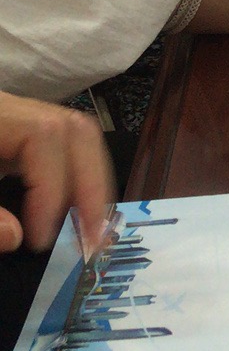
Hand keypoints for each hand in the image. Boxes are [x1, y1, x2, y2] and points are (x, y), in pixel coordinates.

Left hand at [0, 93, 111, 255]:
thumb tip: (16, 237)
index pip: (44, 135)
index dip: (52, 188)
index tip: (42, 240)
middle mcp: (13, 109)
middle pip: (75, 127)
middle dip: (93, 184)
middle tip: (94, 238)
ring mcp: (18, 117)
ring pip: (76, 133)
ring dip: (92, 183)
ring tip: (92, 230)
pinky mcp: (18, 133)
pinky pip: (62, 147)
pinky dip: (77, 179)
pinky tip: (74, 213)